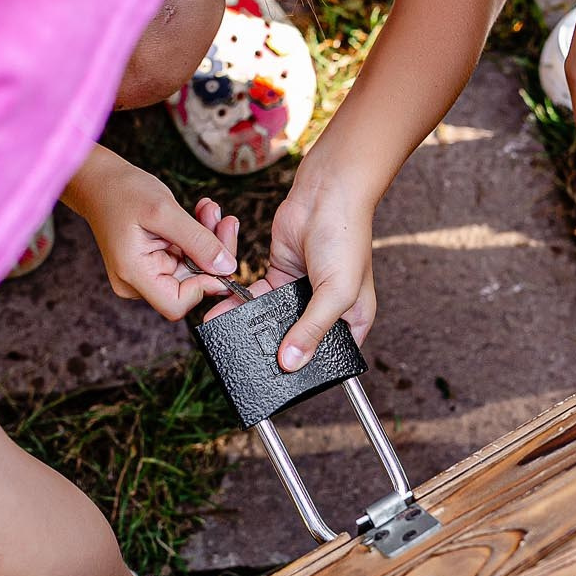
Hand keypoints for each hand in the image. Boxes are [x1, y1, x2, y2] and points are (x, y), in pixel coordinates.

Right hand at [66, 147, 237, 319]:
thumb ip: (198, 241)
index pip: (177, 304)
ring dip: (209, 239)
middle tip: (224, 220)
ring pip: (194, 268)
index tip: (221, 255)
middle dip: (213, 253)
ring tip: (210, 209)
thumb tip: (227, 267)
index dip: (205, 285)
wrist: (100, 181)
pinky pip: (187, 256)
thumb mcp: (164, 211)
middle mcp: (138, 282)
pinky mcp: (156, 262)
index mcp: (133, 274)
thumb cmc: (122, 192)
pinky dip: (198, 236)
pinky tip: (201, 213)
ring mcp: (147, 273)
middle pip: (191, 286)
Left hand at [205, 167, 377, 369]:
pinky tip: (223, 312)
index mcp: (352, 318)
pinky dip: (241, 303)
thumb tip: (291, 363)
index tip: (283, 383)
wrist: (326, 192)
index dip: (310, 370)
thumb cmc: (345, 238)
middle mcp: (326, 309)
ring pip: (272, 319)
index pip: (331, 355)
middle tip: (247, 364)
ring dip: (251, 326)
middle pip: (297, 339)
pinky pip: (257, 297)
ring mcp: (301, 292)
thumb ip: (312, 328)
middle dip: (274, 349)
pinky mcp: (278, 274)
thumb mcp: (336, 291)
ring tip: (226, 339)